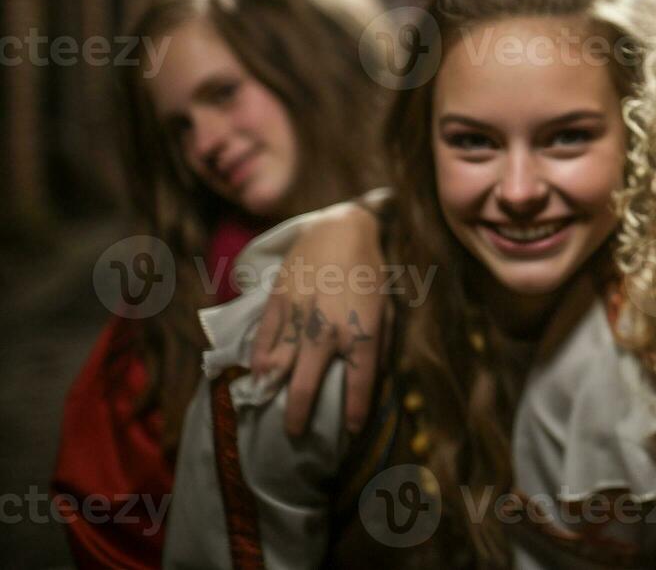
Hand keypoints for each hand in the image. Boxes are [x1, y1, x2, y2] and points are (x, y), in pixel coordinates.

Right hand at [249, 198, 386, 435]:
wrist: (341, 230)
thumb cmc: (371, 272)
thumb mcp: (388, 308)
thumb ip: (382, 346)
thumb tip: (376, 380)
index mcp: (362, 333)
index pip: (358, 385)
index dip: (354, 414)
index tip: (349, 432)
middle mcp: (328, 331)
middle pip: (307, 388)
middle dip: (300, 418)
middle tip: (296, 435)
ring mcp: (299, 318)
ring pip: (277, 369)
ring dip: (272, 394)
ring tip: (269, 407)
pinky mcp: (278, 303)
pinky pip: (262, 341)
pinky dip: (258, 363)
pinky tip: (258, 376)